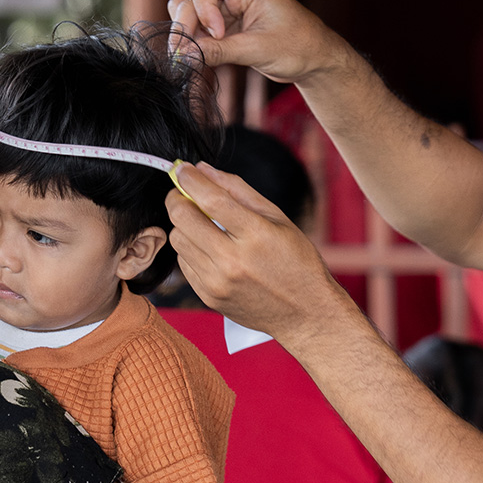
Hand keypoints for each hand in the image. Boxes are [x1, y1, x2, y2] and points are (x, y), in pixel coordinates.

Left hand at [165, 161, 357, 348]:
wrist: (304, 313)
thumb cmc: (297, 262)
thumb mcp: (278, 218)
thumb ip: (238, 191)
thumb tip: (203, 169)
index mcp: (256, 235)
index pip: (210, 199)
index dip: (190, 179)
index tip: (182, 169)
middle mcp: (233, 260)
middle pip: (183, 218)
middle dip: (177, 198)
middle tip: (185, 194)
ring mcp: (218, 282)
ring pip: (178, 239)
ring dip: (184, 225)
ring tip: (203, 224)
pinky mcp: (209, 297)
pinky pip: (183, 263)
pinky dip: (191, 249)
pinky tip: (210, 249)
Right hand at [167, 0, 350, 85]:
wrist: (315, 59)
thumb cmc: (298, 46)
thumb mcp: (258, 50)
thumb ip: (220, 51)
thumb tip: (186, 55)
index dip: (201, 8)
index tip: (218, 34)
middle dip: (187, 25)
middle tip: (189, 54)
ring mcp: (227, 8)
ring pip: (189, 14)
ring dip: (188, 35)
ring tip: (198, 58)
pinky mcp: (225, 26)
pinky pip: (199, 30)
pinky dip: (196, 44)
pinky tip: (202, 60)